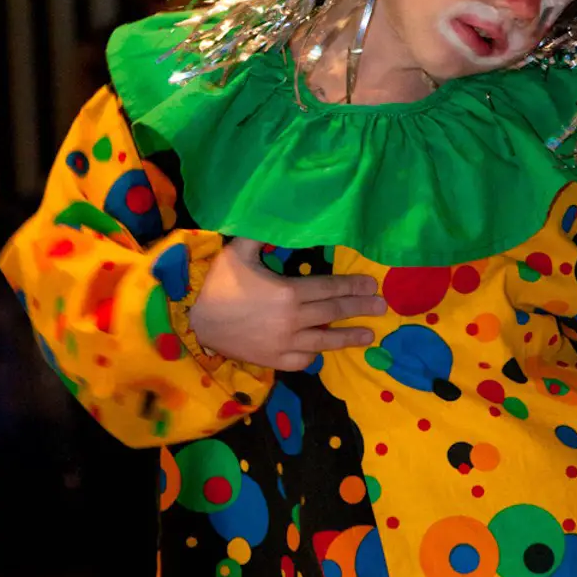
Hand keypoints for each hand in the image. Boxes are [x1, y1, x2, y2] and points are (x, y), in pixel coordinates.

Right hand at [188, 238, 386, 370]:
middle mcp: (293, 320)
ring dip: (349, 336)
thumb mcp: (238, 251)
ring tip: (368, 334)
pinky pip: (303, 359)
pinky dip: (315, 354)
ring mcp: (285, 343)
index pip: (330, 288)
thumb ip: (262, 234)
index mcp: (289, 292)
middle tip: (381, 306)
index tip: (371, 285)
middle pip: (334, 313)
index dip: (352, 286)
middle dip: (360, 308)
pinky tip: (324, 350)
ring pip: (325, 340)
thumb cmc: (218, 283)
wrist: (195, 321)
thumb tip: (281, 215)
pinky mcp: (275, 360)